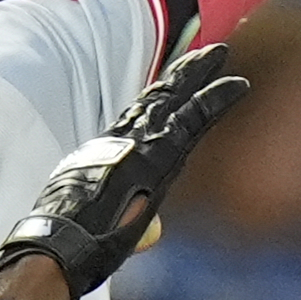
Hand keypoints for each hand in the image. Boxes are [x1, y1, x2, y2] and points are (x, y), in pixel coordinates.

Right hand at [0, 44, 249, 299]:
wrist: (60, 244)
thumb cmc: (72, 246)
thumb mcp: (98, 225)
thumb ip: (133, 224)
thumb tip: (152, 233)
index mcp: (106, 154)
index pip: (137, 118)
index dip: (158, 98)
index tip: (172, 83)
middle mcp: (122, 141)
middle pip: (157, 98)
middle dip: (181, 74)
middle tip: (206, 54)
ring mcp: (141, 144)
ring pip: (175, 98)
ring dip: (198, 73)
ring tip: (220, 53)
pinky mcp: (159, 154)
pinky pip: (194, 120)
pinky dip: (217, 101)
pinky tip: (239, 87)